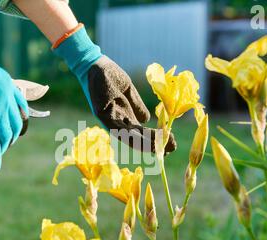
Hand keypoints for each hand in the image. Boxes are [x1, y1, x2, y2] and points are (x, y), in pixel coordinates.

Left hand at [53, 25, 175, 153]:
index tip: (171, 143)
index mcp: (124, 117)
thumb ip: (137, 106)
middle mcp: (117, 122)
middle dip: (154, 145)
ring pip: (128, 137)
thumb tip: (148, 120)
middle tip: (171, 148)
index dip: (155, 140)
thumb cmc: (110, 77)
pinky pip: (117, 128)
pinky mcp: (102, 115)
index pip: (141, 134)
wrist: (95, 64)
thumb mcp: (129, 92)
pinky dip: (131, 135)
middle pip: (137, 139)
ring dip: (145, 143)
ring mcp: (110, 120)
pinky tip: (143, 137)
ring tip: (161, 145)